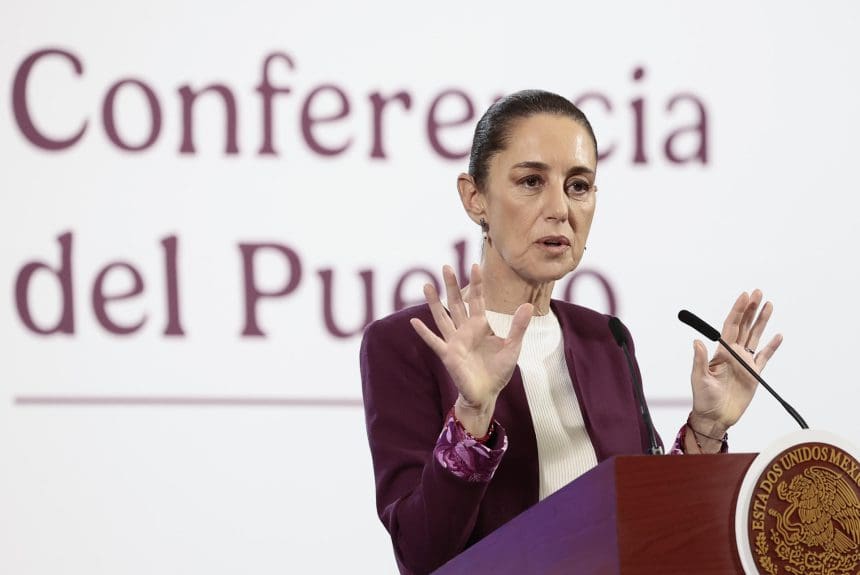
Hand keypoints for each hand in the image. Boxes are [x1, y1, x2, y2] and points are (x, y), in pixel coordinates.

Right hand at [410, 264, 531, 435]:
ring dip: (434, 302)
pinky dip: (424, 332)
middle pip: (456, 303)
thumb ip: (518, 327)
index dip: (476, 283)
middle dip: (451, 285)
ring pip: (442, 317)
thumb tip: (528, 305)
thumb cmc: (499, 370)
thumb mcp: (512, 347)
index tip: (475, 265)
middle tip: (445, 266)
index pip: (477, 300)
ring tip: (427, 285)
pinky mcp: (448, 355)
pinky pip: (434, 341)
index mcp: (480, 325)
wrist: (487, 393)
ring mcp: (454, 341)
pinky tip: (414, 321)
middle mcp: (465, 330)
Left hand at [689, 289, 782, 436]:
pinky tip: (777, 335)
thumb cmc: (703, 398)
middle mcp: (734, 353)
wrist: (715, 417)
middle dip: (751, 309)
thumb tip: (697, 342)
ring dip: (761, 321)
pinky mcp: (754, 374)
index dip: (737, 310)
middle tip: (758, 292)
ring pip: (755, 336)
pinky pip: (765, 357)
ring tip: (769, 305)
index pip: (730, 325)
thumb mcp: (698, 378)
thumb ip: (699, 359)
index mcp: (721, 351)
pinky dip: (772, 346)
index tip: (744, 296)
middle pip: (744, 326)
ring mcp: (745, 362)